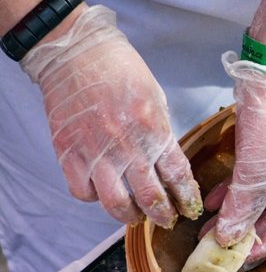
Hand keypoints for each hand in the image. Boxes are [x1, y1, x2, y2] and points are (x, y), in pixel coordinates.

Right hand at [20, 5, 201, 226]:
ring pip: (116, 204)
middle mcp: (126, 146)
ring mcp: (95, 152)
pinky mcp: (68, 153)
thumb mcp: (156, 99)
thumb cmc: (120, 70)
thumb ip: (162, 135)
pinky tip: (101, 191)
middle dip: (163, 216)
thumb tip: (167, 165)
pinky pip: (83, 192)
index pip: (178, 176)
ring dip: (130, 215)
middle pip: (150, 198)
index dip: (187, 198)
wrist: (76, 51)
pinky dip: (94, 198)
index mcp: (154, 130)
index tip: (190, 208)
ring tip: (136, 214)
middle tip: (166, 219)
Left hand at [203, 52, 265, 269]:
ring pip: (262, 201)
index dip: (263, 246)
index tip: (237, 259)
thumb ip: (241, 210)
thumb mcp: (254, 175)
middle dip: (246, 231)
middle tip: (218, 247)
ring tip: (209, 228)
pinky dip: (236, 193)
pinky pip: (255, 183)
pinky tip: (214, 203)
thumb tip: (226, 240)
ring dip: (237, 213)